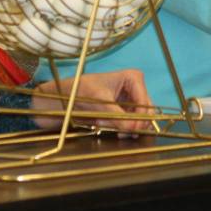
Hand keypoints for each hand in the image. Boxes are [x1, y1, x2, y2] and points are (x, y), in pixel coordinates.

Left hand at [31, 69, 152, 133]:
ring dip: (122, 127)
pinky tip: (102, 125)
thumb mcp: (99, 102)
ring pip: (138, 121)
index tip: (132, 130)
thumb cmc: (80, 91)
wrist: (65, 98)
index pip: (145, 102)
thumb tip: (133, 129)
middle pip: (145, 112)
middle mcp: (136, 89)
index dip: (141, 118)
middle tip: (118, 132)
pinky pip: (129, 124)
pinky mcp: (125, 112)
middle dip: (131, 123)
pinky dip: (118, 128)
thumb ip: (117, 116)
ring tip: (102, 124)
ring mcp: (131, 101)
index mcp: (133, 78)